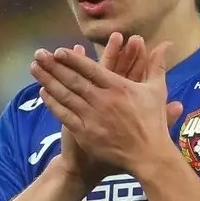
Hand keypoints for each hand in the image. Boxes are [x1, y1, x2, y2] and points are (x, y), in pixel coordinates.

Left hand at [30, 34, 183, 185]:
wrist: (147, 156)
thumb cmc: (152, 122)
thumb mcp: (157, 91)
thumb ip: (156, 65)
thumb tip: (165, 44)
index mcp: (118, 88)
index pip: (91, 69)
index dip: (74, 59)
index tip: (58, 51)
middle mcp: (102, 100)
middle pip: (73, 80)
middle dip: (54, 66)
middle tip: (38, 54)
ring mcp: (91, 117)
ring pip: (65, 95)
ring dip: (48, 81)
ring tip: (34, 68)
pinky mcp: (85, 133)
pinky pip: (65, 115)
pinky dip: (53, 104)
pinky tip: (42, 93)